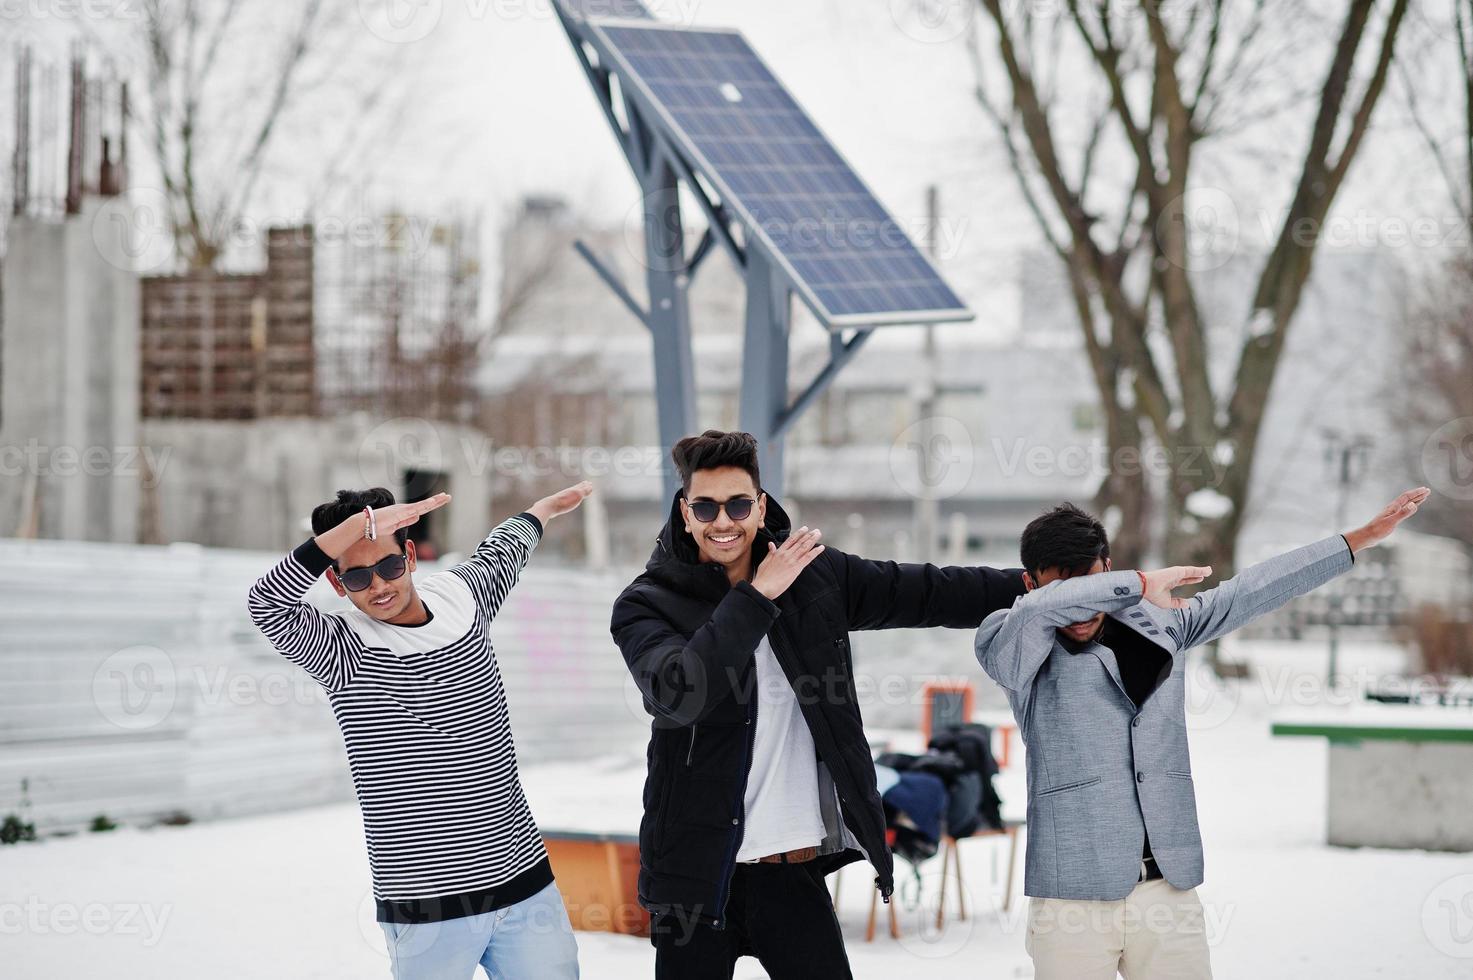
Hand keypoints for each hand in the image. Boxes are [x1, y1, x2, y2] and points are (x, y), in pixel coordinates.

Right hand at [316, 492, 450, 559]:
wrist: (366, 524)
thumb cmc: (378, 526)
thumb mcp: (396, 526)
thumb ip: (406, 521)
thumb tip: (417, 517)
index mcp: (404, 512)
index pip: (421, 508)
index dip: (431, 505)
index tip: (440, 501)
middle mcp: (405, 509)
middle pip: (424, 505)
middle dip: (437, 501)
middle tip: (448, 496)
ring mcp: (403, 509)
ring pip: (423, 505)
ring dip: (434, 501)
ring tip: (445, 497)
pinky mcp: (401, 512)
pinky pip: (416, 508)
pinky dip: (425, 505)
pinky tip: (433, 502)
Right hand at [527, 481, 593, 525]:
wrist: (548, 506)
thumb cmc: (544, 510)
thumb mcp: (543, 511)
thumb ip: (540, 513)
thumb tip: (532, 516)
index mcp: (559, 498)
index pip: (566, 494)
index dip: (571, 491)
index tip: (574, 489)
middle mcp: (565, 494)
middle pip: (574, 489)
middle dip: (579, 486)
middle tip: (585, 483)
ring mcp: (571, 494)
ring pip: (580, 489)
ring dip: (585, 487)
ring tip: (590, 484)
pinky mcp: (577, 494)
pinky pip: (584, 491)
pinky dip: (587, 489)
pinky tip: (591, 487)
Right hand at [750, 526, 824, 599]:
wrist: (763, 587)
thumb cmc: (763, 577)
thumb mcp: (764, 562)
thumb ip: (770, 553)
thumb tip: (771, 544)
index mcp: (778, 552)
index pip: (791, 540)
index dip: (799, 533)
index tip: (805, 529)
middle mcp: (786, 554)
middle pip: (800, 542)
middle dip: (809, 535)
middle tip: (816, 531)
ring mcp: (792, 560)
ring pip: (804, 547)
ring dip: (813, 540)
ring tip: (818, 534)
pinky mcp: (796, 568)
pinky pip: (808, 557)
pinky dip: (815, 552)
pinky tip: (821, 548)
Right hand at [1140, 565, 1212, 609]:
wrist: (1147, 588)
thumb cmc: (1154, 595)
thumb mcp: (1167, 603)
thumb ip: (1177, 603)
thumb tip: (1187, 605)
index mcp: (1170, 583)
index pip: (1184, 581)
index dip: (1192, 580)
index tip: (1199, 579)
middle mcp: (1174, 577)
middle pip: (1189, 575)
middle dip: (1197, 575)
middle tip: (1206, 574)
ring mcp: (1176, 573)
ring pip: (1192, 572)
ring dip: (1201, 571)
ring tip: (1210, 570)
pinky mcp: (1179, 571)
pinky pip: (1192, 571)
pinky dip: (1200, 570)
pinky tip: (1207, 570)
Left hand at [1343, 486, 1430, 552]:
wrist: (1367, 536)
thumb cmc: (1378, 529)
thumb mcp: (1392, 521)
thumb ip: (1403, 513)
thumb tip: (1414, 505)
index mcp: (1393, 507)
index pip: (1406, 497)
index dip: (1416, 493)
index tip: (1426, 490)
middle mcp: (1393, 508)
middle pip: (1407, 499)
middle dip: (1417, 495)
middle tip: (1427, 491)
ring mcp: (1392, 513)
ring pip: (1406, 504)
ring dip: (1415, 500)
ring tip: (1423, 497)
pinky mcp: (1391, 518)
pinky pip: (1404, 510)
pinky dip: (1410, 508)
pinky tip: (1411, 508)